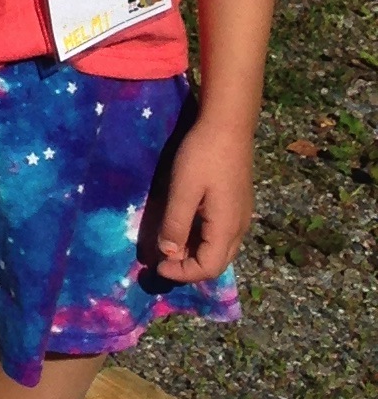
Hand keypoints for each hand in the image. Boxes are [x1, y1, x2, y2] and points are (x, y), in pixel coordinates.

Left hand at [154, 110, 254, 279]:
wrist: (228, 124)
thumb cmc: (203, 155)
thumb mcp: (183, 189)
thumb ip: (176, 223)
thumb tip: (169, 254)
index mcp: (227, 228)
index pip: (208, 268)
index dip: (183, 273)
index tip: (157, 266)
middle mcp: (239, 227)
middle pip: (217, 263)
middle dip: (188, 267)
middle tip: (161, 260)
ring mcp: (241, 216)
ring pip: (220, 248)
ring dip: (194, 252)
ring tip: (168, 243)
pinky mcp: (237, 204)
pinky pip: (221, 233)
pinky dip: (201, 239)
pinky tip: (183, 226)